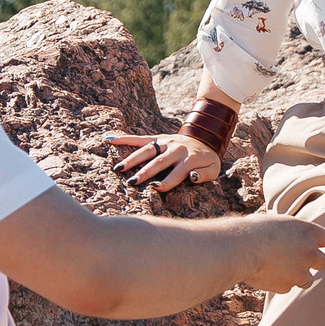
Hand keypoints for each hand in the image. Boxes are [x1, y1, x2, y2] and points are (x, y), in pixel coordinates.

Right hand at [107, 131, 221, 191]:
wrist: (206, 138)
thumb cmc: (207, 160)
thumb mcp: (214, 169)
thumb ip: (204, 175)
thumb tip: (191, 177)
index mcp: (190, 158)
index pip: (177, 172)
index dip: (167, 181)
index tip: (155, 188)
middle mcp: (176, 148)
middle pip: (159, 161)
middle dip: (145, 172)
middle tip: (131, 182)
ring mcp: (166, 142)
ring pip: (147, 150)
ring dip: (132, 159)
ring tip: (118, 169)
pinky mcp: (158, 138)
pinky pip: (140, 138)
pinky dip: (125, 138)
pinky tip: (110, 139)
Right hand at [241, 215, 324, 293]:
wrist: (241, 248)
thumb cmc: (253, 230)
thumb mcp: (275, 223)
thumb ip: (288, 233)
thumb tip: (287, 236)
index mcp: (309, 232)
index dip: (314, 242)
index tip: (304, 243)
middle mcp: (310, 253)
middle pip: (322, 262)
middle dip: (312, 263)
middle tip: (297, 261)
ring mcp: (300, 272)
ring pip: (307, 280)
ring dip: (296, 276)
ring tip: (278, 270)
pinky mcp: (286, 286)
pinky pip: (285, 287)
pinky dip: (278, 283)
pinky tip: (264, 275)